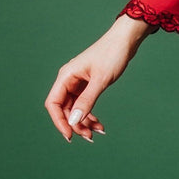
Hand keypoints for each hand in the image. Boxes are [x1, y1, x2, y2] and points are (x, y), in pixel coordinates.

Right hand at [45, 14, 151, 142]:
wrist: (125, 41)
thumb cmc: (112, 54)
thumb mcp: (101, 80)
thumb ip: (87, 101)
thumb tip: (74, 121)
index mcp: (66, 76)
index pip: (53, 104)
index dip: (59, 121)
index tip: (70, 136)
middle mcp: (68, 80)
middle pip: (64, 109)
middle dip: (75, 124)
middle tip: (90, 137)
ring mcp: (78, 83)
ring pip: (75, 109)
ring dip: (84, 122)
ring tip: (98, 132)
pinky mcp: (87, 84)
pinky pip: (84, 104)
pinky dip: (90, 115)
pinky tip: (100, 124)